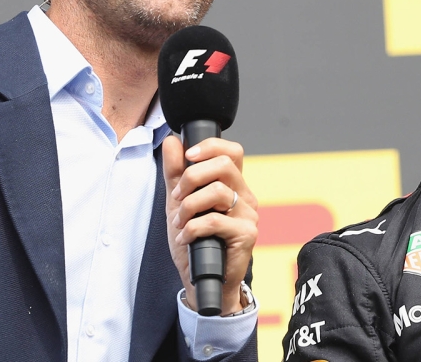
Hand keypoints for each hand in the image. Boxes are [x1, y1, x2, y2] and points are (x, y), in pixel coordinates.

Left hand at [163, 134, 258, 314]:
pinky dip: (191, 228)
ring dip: (189, 206)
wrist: (202, 279)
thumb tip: (172, 141)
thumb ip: (176, 172)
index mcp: (232, 185)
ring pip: (217, 191)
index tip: (188, 155)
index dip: (210, 146)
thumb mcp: (179, 203)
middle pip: (224, 165)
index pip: (231, 151)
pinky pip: (214, 221)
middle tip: (177, 196)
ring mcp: (248, 215)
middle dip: (192, 177)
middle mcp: (244, 196)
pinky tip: (185, 238)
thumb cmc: (195, 241)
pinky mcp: (246, 235)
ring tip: (179, 222)